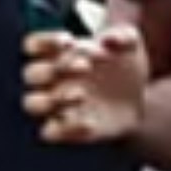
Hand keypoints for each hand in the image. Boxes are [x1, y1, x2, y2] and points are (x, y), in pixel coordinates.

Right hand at [21, 27, 149, 144]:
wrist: (139, 99)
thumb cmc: (124, 66)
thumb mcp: (131, 45)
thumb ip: (124, 36)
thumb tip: (109, 40)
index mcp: (59, 54)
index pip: (32, 44)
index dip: (44, 41)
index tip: (69, 41)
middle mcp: (51, 80)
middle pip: (30, 74)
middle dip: (51, 69)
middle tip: (84, 66)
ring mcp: (56, 106)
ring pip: (31, 103)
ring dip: (50, 99)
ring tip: (81, 95)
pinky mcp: (67, 130)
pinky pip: (50, 133)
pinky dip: (65, 129)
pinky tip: (90, 123)